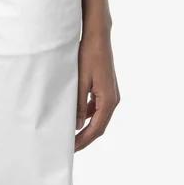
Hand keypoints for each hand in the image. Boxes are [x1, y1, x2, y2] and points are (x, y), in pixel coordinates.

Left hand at [75, 31, 119, 151]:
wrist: (98, 36)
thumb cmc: (89, 55)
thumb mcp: (80, 81)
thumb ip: (78, 104)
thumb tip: (76, 125)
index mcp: (109, 100)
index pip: (96, 129)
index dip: (83, 140)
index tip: (71, 148)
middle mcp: (114, 99)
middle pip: (99, 125)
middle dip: (85, 136)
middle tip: (69, 145)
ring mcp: (112, 93)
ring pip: (99, 117)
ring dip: (86, 125)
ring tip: (71, 131)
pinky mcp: (107, 88)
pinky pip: (98, 106)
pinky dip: (88, 113)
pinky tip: (76, 114)